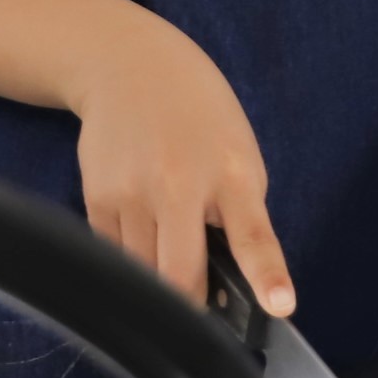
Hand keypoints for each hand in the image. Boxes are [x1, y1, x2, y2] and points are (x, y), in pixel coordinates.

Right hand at [68, 16, 289, 313]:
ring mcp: (132, 193)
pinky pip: (115, 256)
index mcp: (231, 175)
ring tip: (167, 243)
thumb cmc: (200, 117)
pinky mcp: (97, 198)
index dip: (266, 275)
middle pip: (180, 276)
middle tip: (200, 310)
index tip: (279, 305)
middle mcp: (179, 185)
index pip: (252, 235)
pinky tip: (141, 225)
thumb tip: (227, 283)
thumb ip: (239, 215)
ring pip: (144, 275)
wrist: (130, 67)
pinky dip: (131, 258)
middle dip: (192, 306)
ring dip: (158, 280)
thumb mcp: (239, 154)